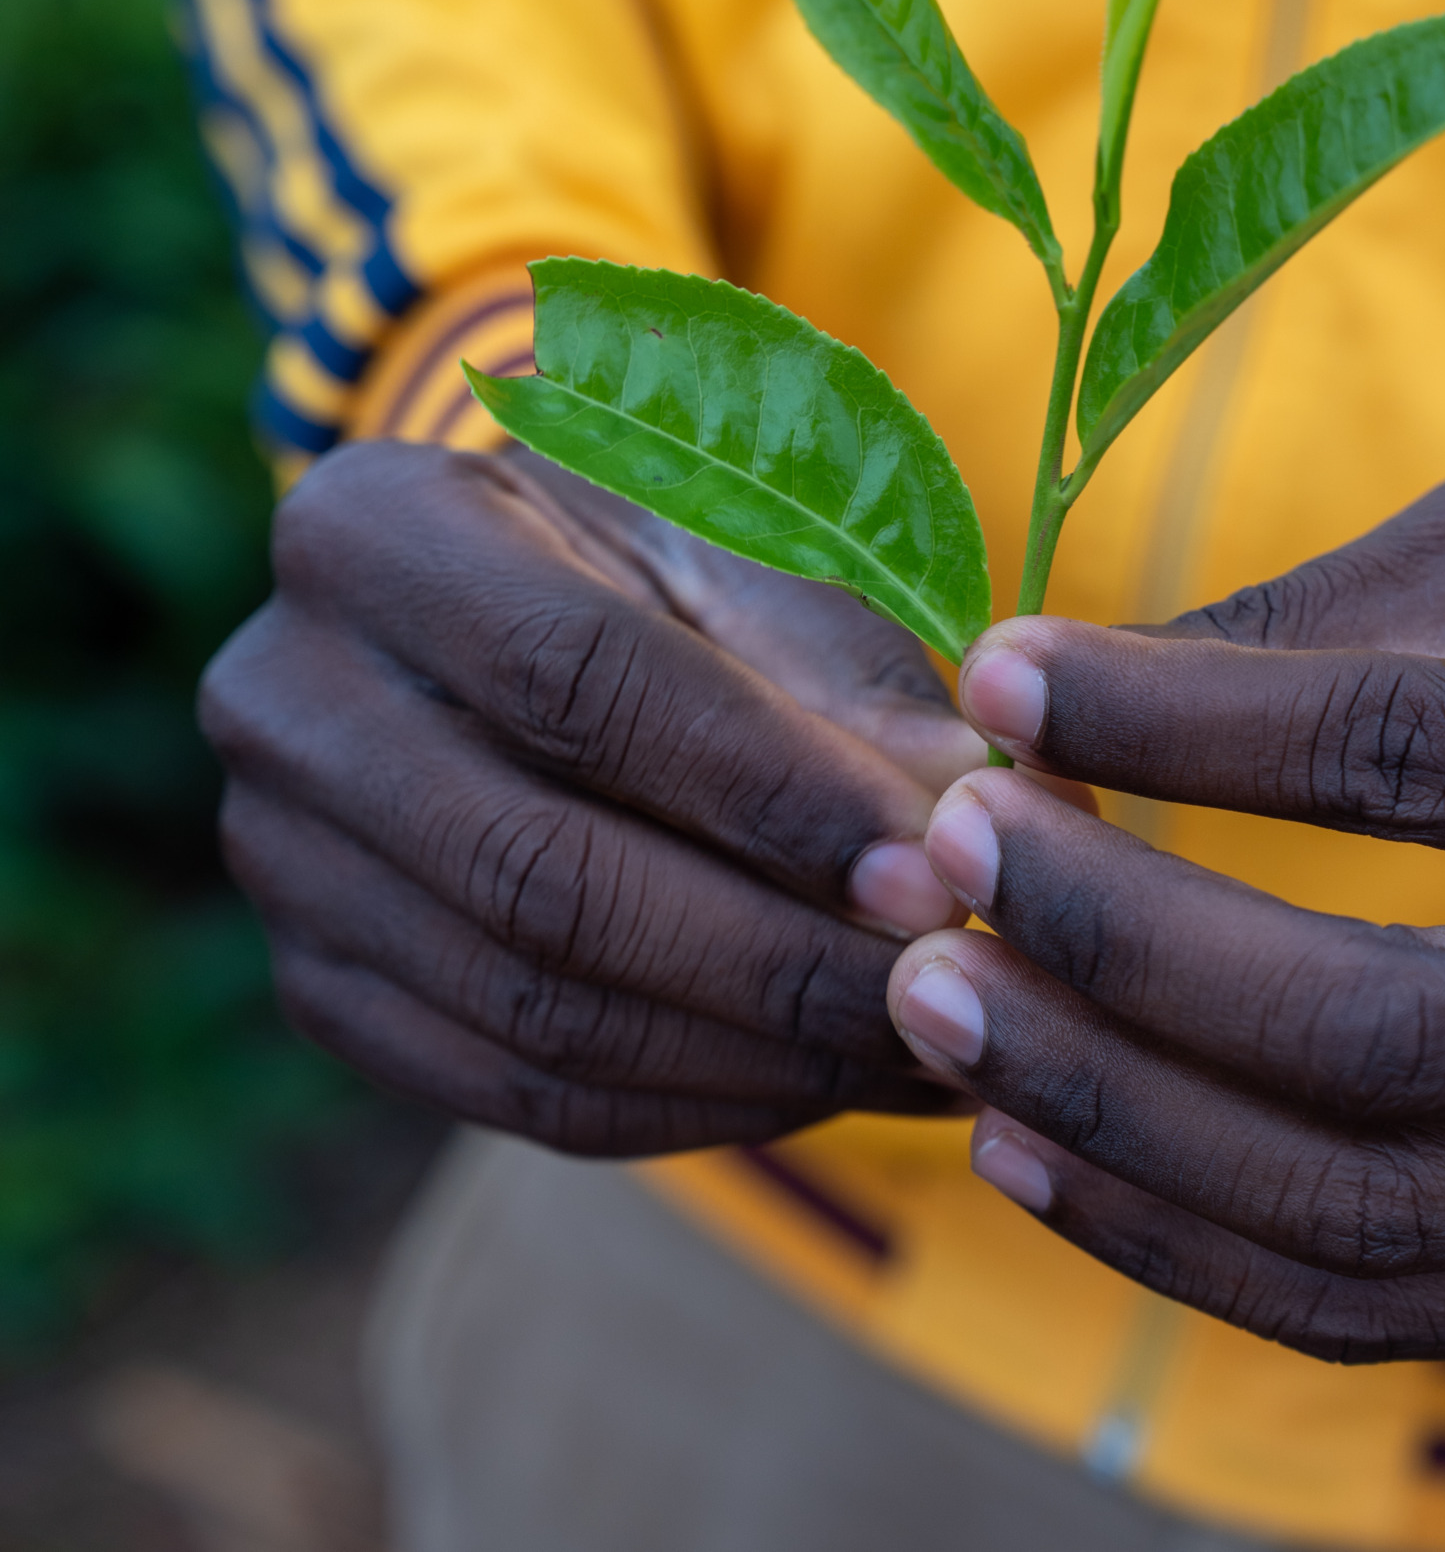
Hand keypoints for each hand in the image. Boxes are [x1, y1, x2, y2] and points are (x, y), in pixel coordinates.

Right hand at [201, 438, 981, 1156]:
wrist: (490, 611)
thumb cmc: (641, 548)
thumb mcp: (735, 546)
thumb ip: (841, 667)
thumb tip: (972, 800)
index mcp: (375, 529)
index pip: (576, 679)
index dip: (764, 787)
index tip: (934, 864)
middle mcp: (284, 694)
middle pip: (541, 872)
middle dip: (775, 955)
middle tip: (948, 989)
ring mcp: (281, 860)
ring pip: (534, 1010)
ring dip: (755, 1056)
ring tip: (923, 1050)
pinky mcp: (321, 989)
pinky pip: (516, 1093)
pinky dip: (690, 1106)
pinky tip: (824, 1086)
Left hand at [885, 472, 1444, 1361]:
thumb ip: (1323, 623)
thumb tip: (1063, 690)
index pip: (1402, 752)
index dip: (1176, 716)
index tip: (999, 671)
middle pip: (1367, 1025)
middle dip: (1117, 941)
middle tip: (946, 846)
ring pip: (1354, 1206)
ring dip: (1109, 1112)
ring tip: (935, 997)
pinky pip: (1373, 1305)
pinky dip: (1176, 1241)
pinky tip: (1025, 1143)